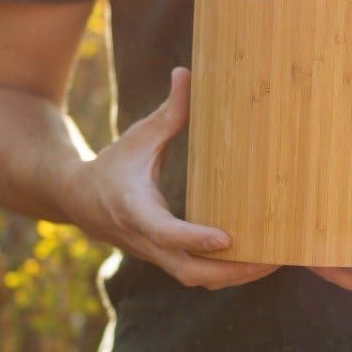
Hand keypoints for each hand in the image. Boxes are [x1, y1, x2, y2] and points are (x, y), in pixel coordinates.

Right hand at [60, 66, 281, 290]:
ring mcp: (155, 255)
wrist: (78, 199)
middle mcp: (145, 240)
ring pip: (194, 279)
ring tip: (273, 262)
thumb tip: (187, 72)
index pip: (165, 232)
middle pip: (187, 270)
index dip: (195, 237)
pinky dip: (225, 275)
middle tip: (269, 258)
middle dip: (229, 271)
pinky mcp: (164, 260)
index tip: (226, 238)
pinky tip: (256, 263)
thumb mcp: (139, 136)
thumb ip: (168, 112)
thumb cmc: (114, 164)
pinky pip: (196, 275)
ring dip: (233, 277)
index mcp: (136, 209)